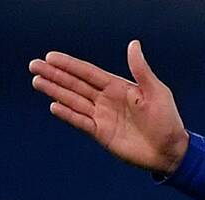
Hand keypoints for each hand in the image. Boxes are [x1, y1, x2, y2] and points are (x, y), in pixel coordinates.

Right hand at [29, 40, 189, 174]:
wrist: (170, 151)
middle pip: (76, 85)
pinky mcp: (102, 134)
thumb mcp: (156, 92)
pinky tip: (54, 106)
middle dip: (55, 75)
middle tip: (34, 65)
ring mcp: (103, 117)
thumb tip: (133, 44)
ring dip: (55, 91)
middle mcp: (107, 100)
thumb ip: (141, 70)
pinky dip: (68, 114)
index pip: (88, 73)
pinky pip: (81, 122)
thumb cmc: (167, 120)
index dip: (70, 65)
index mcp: (119, 87)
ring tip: (37, 81)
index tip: (50, 56)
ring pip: (74, 101)